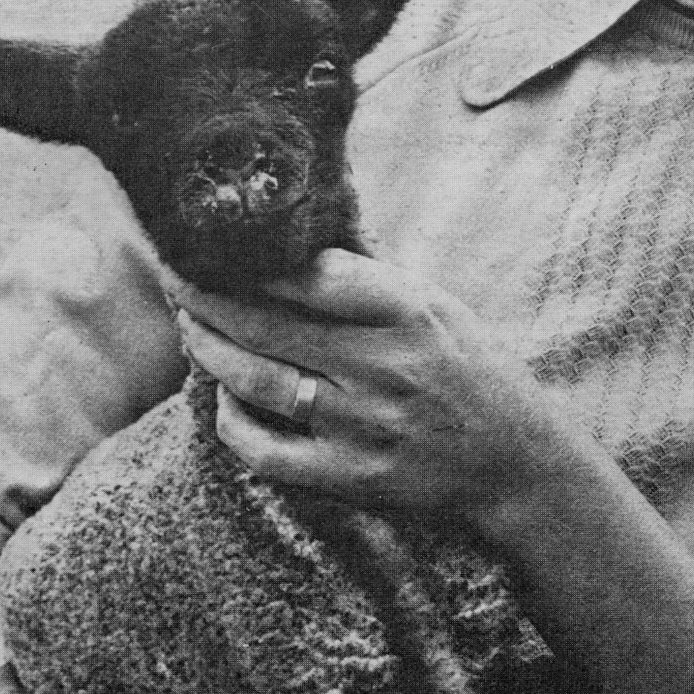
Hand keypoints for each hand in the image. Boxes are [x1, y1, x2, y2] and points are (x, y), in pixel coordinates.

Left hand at [170, 250, 572, 541]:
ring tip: (189, 328)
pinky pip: (265, 451)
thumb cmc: (476, 372)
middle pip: (265, 324)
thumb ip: (374, 272)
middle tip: (174, 277)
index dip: (249, 259)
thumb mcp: (441, 306)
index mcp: (410, 312)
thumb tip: (317, 215)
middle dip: (205, 297)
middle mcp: (384, 366)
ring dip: (207, 350)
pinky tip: (225, 399)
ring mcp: (364, 425)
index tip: (213, 243)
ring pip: (255, 381)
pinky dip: (233, 422)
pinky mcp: (352, 477)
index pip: (310, 275)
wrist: (519, 466)